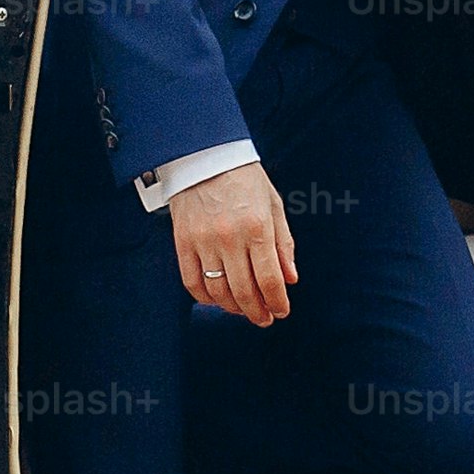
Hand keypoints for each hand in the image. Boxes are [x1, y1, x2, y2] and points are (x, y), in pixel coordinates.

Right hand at [169, 163, 296, 327]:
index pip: (269, 280)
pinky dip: (205, 297)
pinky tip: (217, 298)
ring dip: (233, 307)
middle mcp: (230, 237)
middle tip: (264, 318)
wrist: (205, 156)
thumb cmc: (244, 178)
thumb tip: (291, 278)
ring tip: (243, 308)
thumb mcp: (273, 206)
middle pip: (244, 292)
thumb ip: (283, 244)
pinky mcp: (182, 241)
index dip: (277, 303)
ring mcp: (203, 241)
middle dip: (258, 312)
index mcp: (257, 227)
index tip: (281, 312)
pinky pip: (192, 281)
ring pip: (218, 291)